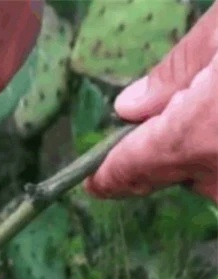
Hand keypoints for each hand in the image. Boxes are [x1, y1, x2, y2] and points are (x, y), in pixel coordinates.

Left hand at [86, 4, 217, 202]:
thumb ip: (174, 73)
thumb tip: (129, 108)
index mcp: (197, 137)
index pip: (132, 169)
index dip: (109, 176)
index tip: (93, 184)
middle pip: (175, 172)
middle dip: (165, 148)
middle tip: (174, 112)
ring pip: (210, 176)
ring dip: (203, 149)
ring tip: (210, 104)